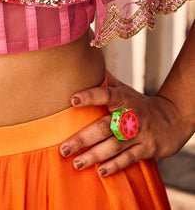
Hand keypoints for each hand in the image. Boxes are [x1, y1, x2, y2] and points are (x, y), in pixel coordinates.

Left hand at [59, 72, 188, 176]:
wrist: (172, 119)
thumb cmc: (139, 104)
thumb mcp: (125, 89)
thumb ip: (105, 82)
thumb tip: (84, 64)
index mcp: (122, 98)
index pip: (105, 94)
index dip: (90, 96)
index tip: (72, 99)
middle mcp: (129, 116)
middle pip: (103, 127)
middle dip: (82, 139)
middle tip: (64, 148)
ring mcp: (138, 133)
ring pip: (113, 146)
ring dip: (94, 156)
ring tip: (76, 163)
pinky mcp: (146, 149)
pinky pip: (128, 159)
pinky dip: (114, 165)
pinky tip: (100, 171)